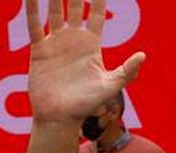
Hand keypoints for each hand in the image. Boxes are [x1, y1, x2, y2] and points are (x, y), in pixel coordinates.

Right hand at [24, 0, 144, 152]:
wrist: (60, 118)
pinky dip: (32, 11)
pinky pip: (34, 26)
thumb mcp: (109, 87)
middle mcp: (74, 40)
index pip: (96, 13)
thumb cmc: (86, 106)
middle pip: (75, 6)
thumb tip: (143, 56)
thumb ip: (126, 71)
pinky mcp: (39, 51)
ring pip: (54, 11)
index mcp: (92, 45)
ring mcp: (56, 43)